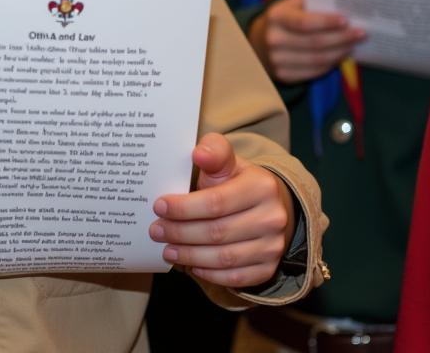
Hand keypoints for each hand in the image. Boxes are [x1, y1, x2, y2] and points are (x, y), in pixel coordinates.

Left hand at [150, 133, 293, 287]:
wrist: (269, 205)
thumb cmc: (237, 180)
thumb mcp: (227, 161)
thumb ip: (213, 152)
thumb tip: (199, 154)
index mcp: (261, 187)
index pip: (215, 202)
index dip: (184, 207)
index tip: (159, 207)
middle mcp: (272, 218)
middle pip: (217, 232)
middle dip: (181, 233)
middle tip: (156, 231)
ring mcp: (273, 246)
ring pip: (225, 258)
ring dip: (191, 256)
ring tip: (167, 250)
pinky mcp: (269, 268)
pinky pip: (236, 277)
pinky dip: (210, 274)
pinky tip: (191, 265)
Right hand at [249, 0, 364, 83]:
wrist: (259, 42)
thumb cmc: (285, 19)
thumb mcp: (291, 4)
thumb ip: (312, 1)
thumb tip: (343, 0)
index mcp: (276, 16)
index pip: (304, 22)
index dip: (327, 22)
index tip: (347, 20)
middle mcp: (274, 39)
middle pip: (315, 42)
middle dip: (341, 38)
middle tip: (361, 33)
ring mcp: (277, 59)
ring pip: (318, 59)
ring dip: (340, 52)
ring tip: (354, 45)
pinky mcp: (284, 74)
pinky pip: (315, 71)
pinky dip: (331, 64)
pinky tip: (340, 56)